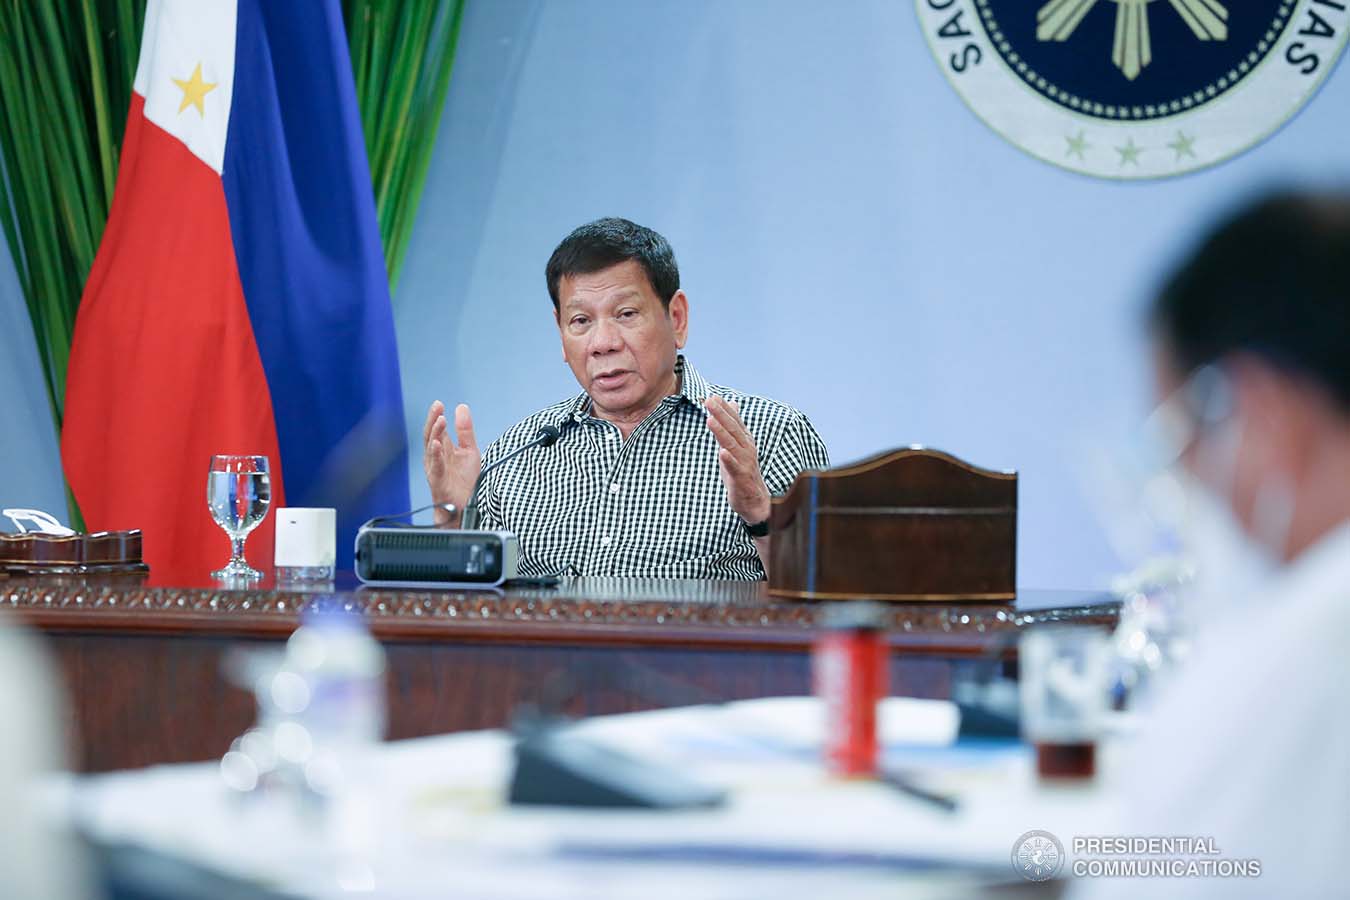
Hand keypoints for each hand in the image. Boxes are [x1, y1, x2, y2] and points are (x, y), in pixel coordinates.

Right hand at [422, 400, 481, 525]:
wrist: (466, 507)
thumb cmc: (465, 482)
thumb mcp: (469, 451)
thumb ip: (465, 431)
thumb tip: (461, 407)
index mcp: (443, 450)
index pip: (438, 429)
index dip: (437, 416)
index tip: (439, 404)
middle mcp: (436, 458)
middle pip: (431, 435)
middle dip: (433, 420)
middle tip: (437, 407)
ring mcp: (435, 469)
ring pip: (431, 449)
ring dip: (435, 433)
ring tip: (440, 420)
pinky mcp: (438, 481)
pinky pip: (435, 467)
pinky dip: (435, 455)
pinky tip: (436, 444)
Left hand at [704, 396, 770, 524]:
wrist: (754, 499)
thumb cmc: (742, 469)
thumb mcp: (736, 444)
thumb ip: (732, 425)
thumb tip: (732, 402)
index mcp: (744, 440)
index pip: (734, 420)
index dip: (724, 408)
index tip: (712, 396)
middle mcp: (746, 448)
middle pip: (732, 428)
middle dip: (720, 414)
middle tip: (708, 401)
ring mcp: (745, 462)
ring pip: (731, 444)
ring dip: (721, 432)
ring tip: (710, 420)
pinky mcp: (741, 477)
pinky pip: (734, 467)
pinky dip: (729, 459)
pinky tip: (722, 452)